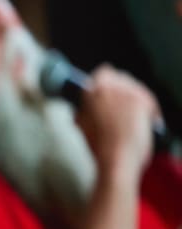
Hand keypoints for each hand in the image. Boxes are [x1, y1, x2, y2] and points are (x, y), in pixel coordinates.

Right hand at [75, 65, 159, 180]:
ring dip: (134, 97)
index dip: (105, 81)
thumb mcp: (80, 123)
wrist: (116, 156)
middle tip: (118, 103)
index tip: (106, 89)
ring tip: (131, 112)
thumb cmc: (98, 144)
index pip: (103, 72)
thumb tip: (85, 108)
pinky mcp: (146, 103)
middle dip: (121, 88)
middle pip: (122, 77)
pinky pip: (149, 99)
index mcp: (93, 89)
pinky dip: (149, 106)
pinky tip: (147, 117)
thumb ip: (84, 109)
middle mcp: (113, 87)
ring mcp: (131, 94)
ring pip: (136, 87)